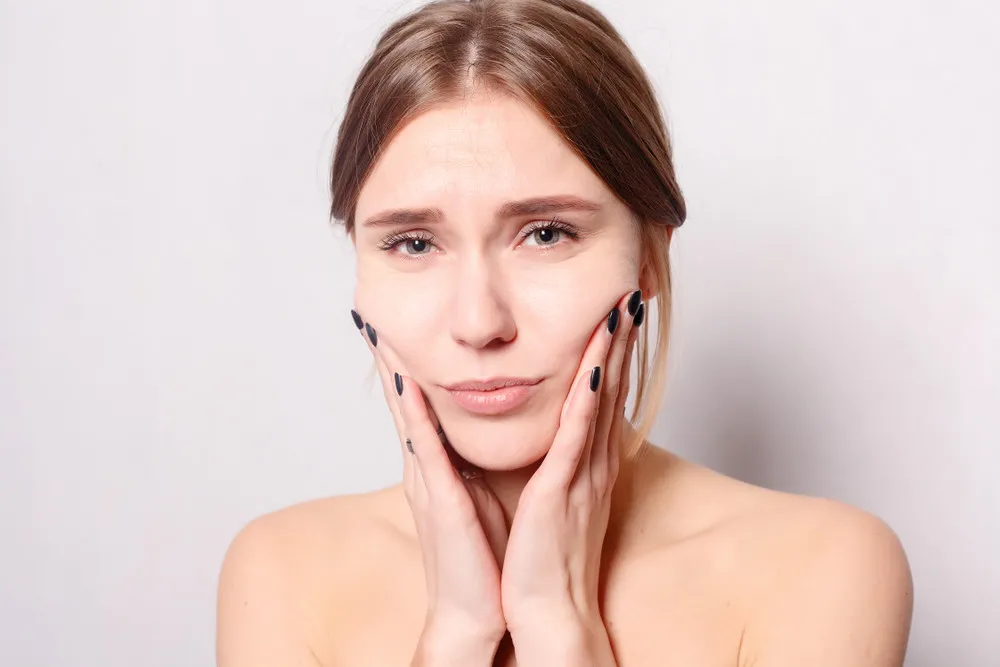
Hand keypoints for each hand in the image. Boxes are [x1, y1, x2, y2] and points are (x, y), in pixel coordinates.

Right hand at [351, 309, 509, 652]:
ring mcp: (427, 480)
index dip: (401, 362)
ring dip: (393, 368)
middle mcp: (425, 466)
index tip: (390, 324)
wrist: (478, 611)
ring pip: (407, 412)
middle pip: (401, 399)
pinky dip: (415, 412)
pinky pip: (426, 446)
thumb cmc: (483, 554)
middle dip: (385, 355)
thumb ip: (467, 461)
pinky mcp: (440, 499)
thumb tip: (471, 432)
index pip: (415, 402)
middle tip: (368, 310)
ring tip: (377, 328)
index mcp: (436, 464)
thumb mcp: (476, 493)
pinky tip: (404, 381)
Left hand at [500, 289, 643, 649]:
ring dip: (610, 355)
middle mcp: (594, 462)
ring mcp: (582, 473)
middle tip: (630, 295)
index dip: (613, 351)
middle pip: (614, 387)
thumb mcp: (556, 496)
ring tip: (620, 312)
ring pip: (600, 402)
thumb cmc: (546, 556)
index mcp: (588, 462)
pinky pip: (576, 436)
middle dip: (620, 340)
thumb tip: (555, 432)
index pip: (605, 394)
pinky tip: (592, 369)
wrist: (547, 608)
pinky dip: (586, 400)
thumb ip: (559, 461)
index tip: (617, 312)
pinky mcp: (562, 490)